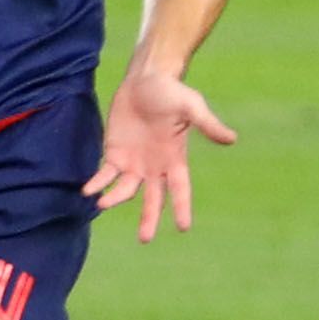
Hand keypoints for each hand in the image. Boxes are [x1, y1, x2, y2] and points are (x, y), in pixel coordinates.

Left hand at [85, 67, 236, 243]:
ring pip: (125, 189)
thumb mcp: (192, 107)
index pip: (181, 190)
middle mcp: (155, 166)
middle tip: (144, 240)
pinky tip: (87, 191)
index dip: (181, 208)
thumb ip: (208, 124)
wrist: (145, 79)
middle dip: (149, 218)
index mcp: (175, 160)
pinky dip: (96, 182)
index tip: (183, 228)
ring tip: (102, 204)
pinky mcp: (114, 152)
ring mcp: (134, 161)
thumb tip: (231, 139)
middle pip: (152, 198)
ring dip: (114, 198)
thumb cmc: (172, 93)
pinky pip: (104, 173)